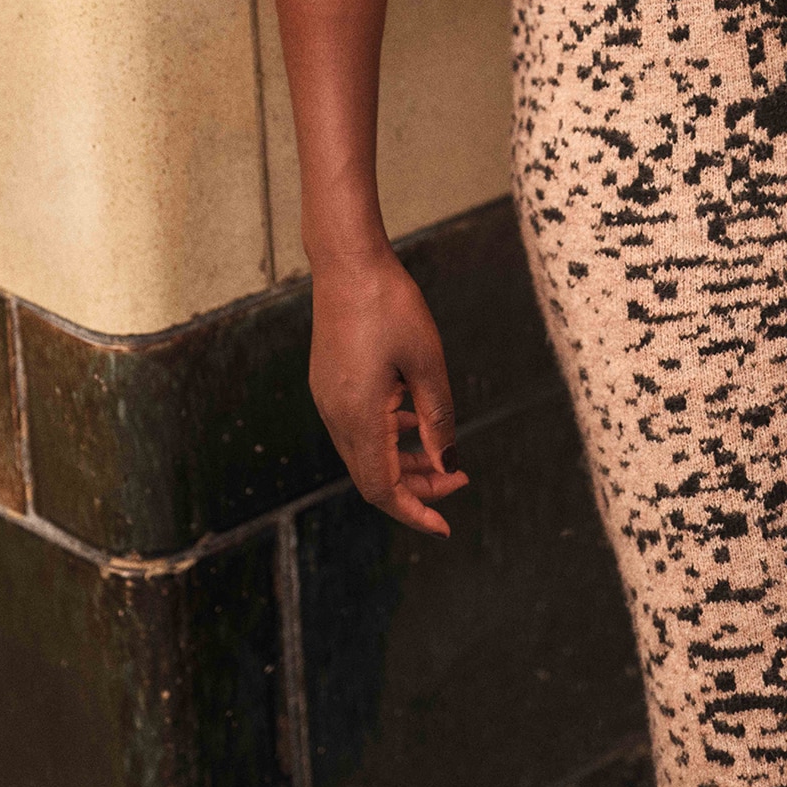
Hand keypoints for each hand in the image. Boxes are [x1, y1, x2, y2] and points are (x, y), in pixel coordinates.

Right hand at [308, 252, 469, 536]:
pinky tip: (412, 419)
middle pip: (373, 477)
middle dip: (415, 487)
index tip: (446, 525)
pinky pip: (357, 427)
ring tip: (441, 454)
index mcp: (359, 416)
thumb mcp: (427, 362)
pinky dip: (387, 436)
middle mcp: (336, 415)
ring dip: (401, 462)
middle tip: (457, 479)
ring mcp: (328, 399)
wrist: (347, 261)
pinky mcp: (329, 383)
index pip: (383, 489)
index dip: (415, 511)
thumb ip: (437, 418)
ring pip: (365, 454)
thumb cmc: (389, 304)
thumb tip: (446, 462)